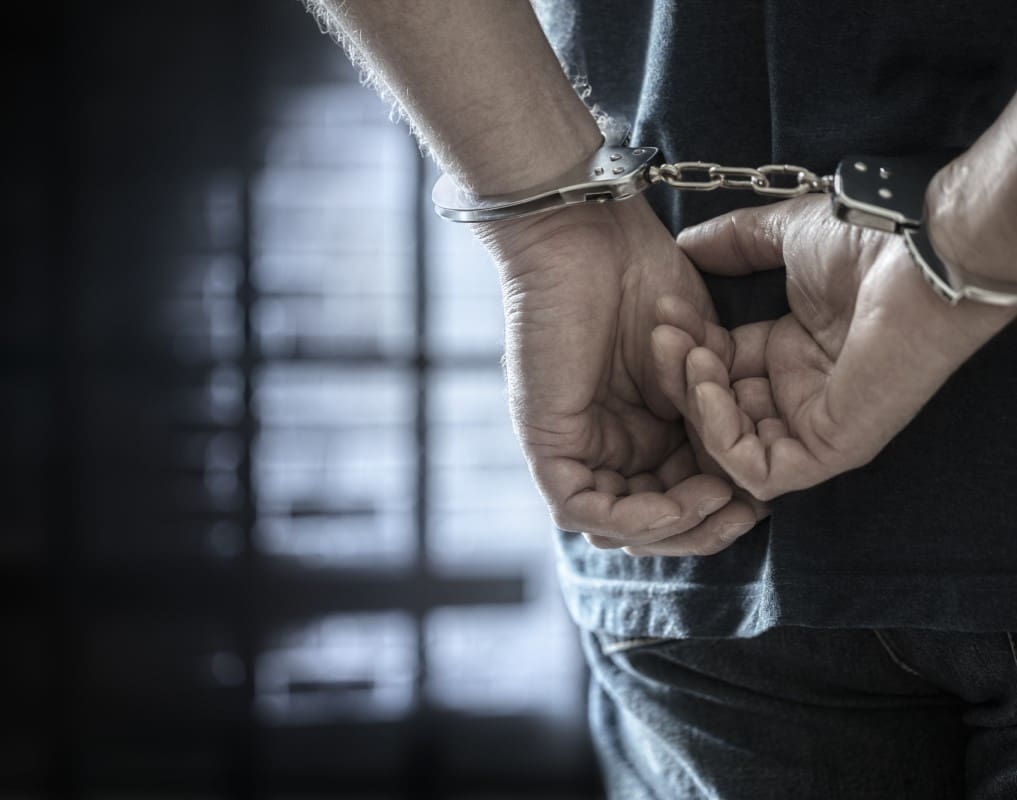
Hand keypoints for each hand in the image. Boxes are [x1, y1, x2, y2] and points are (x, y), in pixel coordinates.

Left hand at [476, 196, 764, 555]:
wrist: (592, 235)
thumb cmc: (644, 279)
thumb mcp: (697, 362)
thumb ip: (711, 415)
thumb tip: (743, 476)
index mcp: (640, 427)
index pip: (676, 494)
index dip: (719, 508)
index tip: (762, 498)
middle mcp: (605, 444)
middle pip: (649, 520)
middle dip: (701, 527)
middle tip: (746, 512)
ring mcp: (573, 446)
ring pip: (617, 523)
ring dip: (675, 526)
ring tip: (719, 501)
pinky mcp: (546, 442)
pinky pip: (582, 507)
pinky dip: (634, 516)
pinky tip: (681, 499)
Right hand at [651, 195, 1016, 500]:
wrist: (916, 254)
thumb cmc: (867, 244)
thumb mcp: (783, 237)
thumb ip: (733, 242)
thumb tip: (686, 244)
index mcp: (791, 352)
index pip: (718, 371)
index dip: (685, 347)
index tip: (664, 313)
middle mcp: (800, 392)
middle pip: (716, 411)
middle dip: (679, 377)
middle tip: (664, 337)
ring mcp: (815, 424)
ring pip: (730, 447)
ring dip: (696, 405)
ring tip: (691, 358)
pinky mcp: (830, 448)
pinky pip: (760, 472)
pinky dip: (722, 439)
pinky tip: (711, 388)